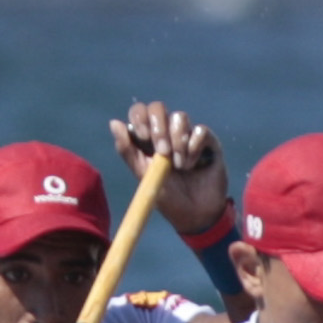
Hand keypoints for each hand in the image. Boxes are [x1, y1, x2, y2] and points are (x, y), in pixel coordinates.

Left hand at [114, 101, 228, 233]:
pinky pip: (200, 130)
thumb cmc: (167, 197)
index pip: (140, 112)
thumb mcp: (143, 175)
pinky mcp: (208, 141)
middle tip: (163, 152)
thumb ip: (128, 150)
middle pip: (158, 107)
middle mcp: (167, 132)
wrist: (195, 215)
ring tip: (180, 166)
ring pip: (180, 117)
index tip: (144, 136)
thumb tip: (114, 123)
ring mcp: (188, 135)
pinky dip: (195, 146)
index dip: (140, 118)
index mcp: (148, 138)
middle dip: (159, 127)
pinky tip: (195, 164)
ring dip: (178, 141)